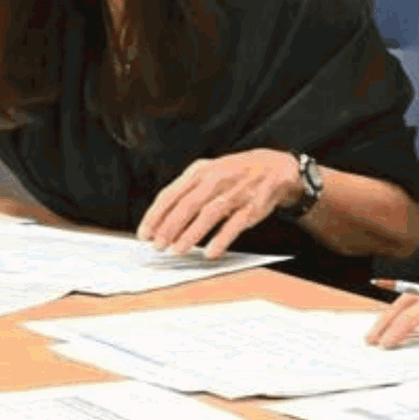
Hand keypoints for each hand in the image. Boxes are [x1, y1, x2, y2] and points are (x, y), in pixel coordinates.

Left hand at [137, 150, 299, 258]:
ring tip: (178, 250)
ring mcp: (235, 192)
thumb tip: (160, 218)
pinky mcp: (252, 206)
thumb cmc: (234, 174)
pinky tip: (210, 252)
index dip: (156, 215)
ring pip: (209, 214)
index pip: (171, 194)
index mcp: (200, 171)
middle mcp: (216, 179)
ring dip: (191, 234)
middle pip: (187, 205)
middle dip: (169, 227)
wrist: (274, 167)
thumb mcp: (208, 172)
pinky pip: (235, 224)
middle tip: (158, 246)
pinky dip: (222, 239)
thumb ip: (186, 191)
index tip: (144, 233)